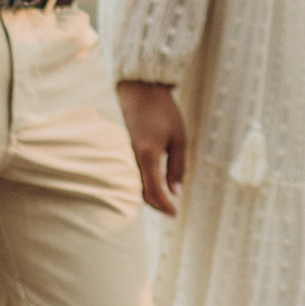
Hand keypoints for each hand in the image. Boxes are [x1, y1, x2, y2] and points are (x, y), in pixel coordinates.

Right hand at [118, 75, 187, 218]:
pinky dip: (142, 184)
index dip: (164, 206)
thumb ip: (178, 167)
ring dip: (149, 195)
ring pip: (135, 184)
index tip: (175, 214)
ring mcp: (127, 155)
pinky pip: (132, 174)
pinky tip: (153, 185)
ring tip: (165, 200)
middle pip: (142, 192)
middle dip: (156, 205)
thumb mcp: (179, 139)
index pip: (154, 191)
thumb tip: (177, 192)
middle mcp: (133, 158)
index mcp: (148, 155)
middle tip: (171, 211)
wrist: (140, 91)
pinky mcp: (125, 151)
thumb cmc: (163, 113)